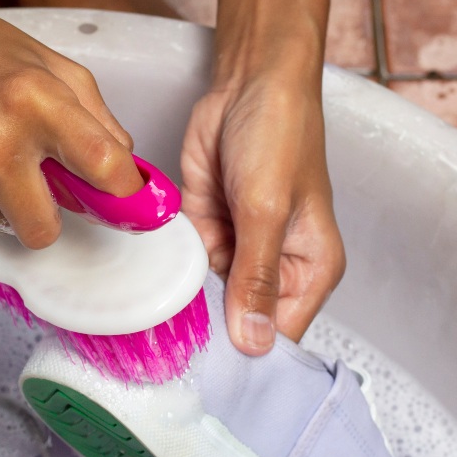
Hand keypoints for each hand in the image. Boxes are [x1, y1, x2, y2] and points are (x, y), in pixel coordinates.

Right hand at [0, 0, 142, 246]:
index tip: (120, 193)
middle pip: (43, 230)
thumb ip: (95, 117)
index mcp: (35, 101)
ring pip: (3, 227)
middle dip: (48, 213)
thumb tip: (123, 168)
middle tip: (39, 182)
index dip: (121, 190)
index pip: (104, 167)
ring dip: (4, 201)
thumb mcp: (47, 63)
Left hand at [181, 74, 344, 353]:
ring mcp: (237, 252)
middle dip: (210, 335)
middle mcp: (274, 268)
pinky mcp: (205, 232)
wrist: (248, 82)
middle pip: (239, 323)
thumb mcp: (268, 210)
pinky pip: (182, 268)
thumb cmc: (280, 135)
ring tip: (153, 325)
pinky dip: (167, 274)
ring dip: (183, 305)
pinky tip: (147, 288)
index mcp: (309, 271)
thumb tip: (255, 344)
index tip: (211, 374)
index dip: (248, 356)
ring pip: (206, 300)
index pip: (280, 335)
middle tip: (171, 358)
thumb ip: (257, 277)